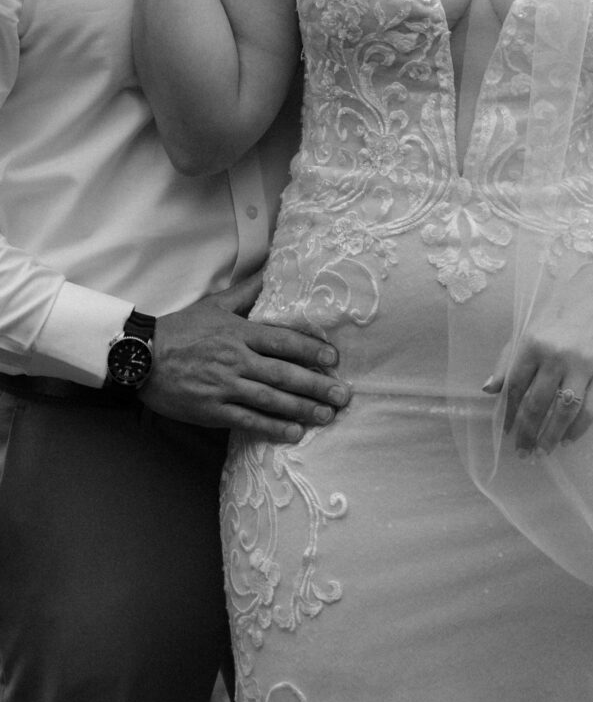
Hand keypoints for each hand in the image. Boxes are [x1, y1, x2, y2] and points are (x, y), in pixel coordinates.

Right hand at [139, 272, 350, 439]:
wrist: (140, 357)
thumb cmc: (180, 330)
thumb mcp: (214, 305)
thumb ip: (247, 291)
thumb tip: (272, 268)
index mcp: (238, 333)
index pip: (282, 340)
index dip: (311, 350)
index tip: (333, 359)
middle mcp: (235, 359)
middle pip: (284, 374)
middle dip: (317, 385)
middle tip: (343, 395)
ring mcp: (224, 386)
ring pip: (270, 399)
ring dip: (302, 409)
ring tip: (326, 416)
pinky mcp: (212, 409)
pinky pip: (247, 420)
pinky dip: (272, 427)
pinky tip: (294, 433)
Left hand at [482, 275, 592, 455]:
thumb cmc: (556, 320)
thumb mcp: (525, 334)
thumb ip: (507, 363)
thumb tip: (487, 390)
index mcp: (532, 345)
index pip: (515, 387)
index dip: (509, 414)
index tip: (506, 433)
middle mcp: (557, 355)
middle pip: (538, 403)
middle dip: (527, 433)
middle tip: (522, 453)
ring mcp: (584, 365)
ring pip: (565, 410)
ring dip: (552, 436)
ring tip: (543, 452)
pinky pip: (592, 409)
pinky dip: (579, 428)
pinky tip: (568, 439)